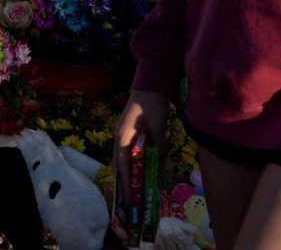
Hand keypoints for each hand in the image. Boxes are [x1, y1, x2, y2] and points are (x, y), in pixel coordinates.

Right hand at [114, 90, 168, 204]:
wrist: (150, 83)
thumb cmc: (152, 103)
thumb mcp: (158, 125)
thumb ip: (157, 142)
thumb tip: (159, 155)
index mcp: (123, 136)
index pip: (122, 163)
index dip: (125, 180)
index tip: (128, 196)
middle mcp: (120, 136)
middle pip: (120, 162)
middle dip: (125, 179)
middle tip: (130, 197)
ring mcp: (124, 133)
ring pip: (125, 157)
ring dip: (129, 171)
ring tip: (135, 187)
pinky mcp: (131, 130)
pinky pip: (131, 150)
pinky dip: (135, 161)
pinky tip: (142, 168)